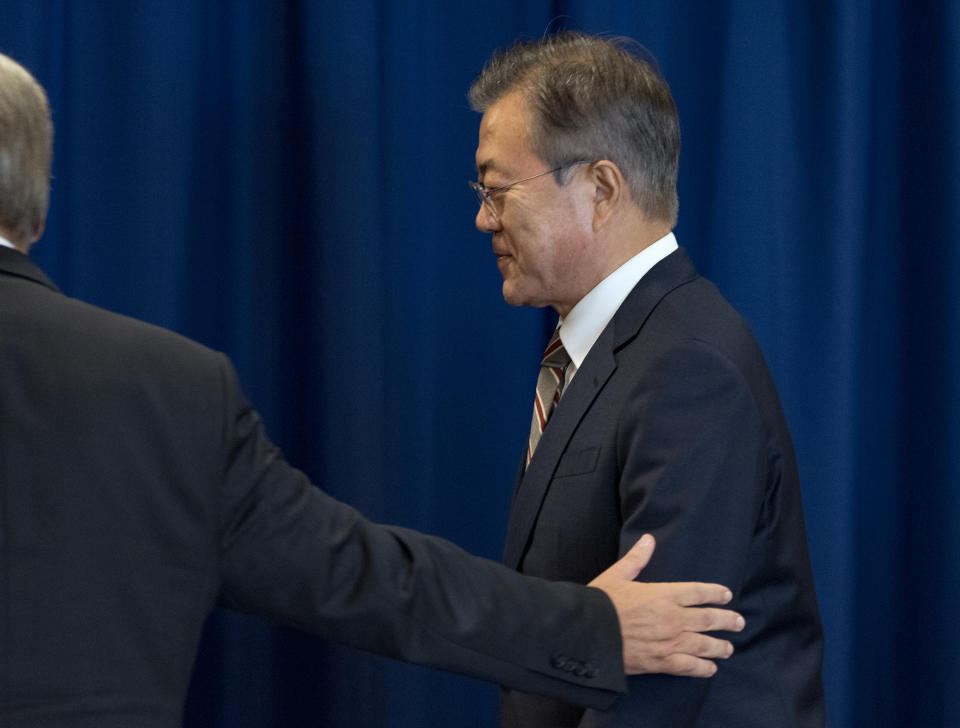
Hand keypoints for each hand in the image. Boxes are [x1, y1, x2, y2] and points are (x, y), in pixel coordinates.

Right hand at [588, 534, 744, 676]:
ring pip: (703, 644)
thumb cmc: (601, 602)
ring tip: (729, 648)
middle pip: (708, 619)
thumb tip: (648, 539)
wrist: (588, 633)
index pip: (698, 592)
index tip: (727, 595)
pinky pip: (690, 666)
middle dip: (726, 620)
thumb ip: (637, 558)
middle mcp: (672, 618)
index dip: (715, 593)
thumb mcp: (617, 575)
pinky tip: (710, 668)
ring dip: (719, 646)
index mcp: (663, 594)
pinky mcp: (661, 662)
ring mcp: (669, 642)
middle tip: (739, 623)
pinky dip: (703, 668)